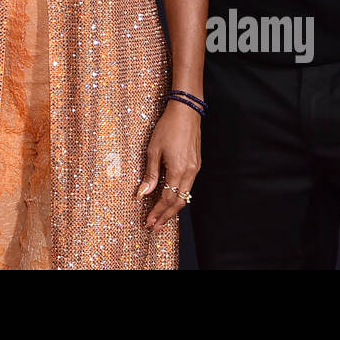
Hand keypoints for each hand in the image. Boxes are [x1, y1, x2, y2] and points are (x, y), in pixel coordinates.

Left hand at [137, 100, 200, 229]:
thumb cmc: (168, 127)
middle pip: (179, 203)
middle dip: (166, 216)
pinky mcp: (196, 164)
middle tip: (155, 227)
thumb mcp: (154, 150)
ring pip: (185, 196)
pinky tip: (170, 199)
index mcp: (178, 170)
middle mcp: (190, 173)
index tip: (149, 222)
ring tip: (161, 218)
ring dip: (173, 208)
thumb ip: (150, 174)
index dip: (157, 212)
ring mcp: (195, 169)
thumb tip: (143, 194)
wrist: (186, 112)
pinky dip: (179, 196)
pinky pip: (188, 187)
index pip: (167, 198)